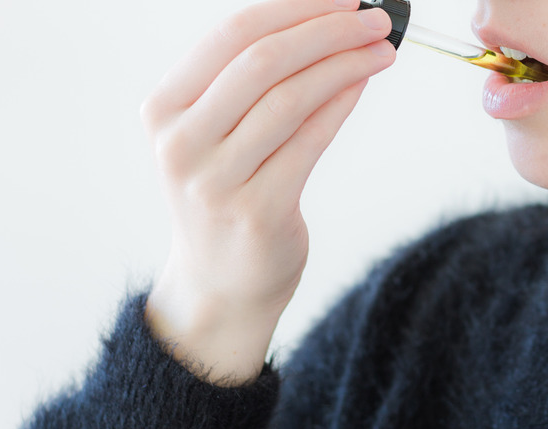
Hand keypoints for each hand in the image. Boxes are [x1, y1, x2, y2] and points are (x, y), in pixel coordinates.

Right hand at [139, 0, 394, 383]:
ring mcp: (215, 181)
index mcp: (164, 110)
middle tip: (375, 20)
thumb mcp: (213, 136)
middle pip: (264, 60)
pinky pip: (310, 142)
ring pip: (292, 98)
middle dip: (329, 30)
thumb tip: (319, 26)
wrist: (220, 283)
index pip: (233, 35)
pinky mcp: (257, 212)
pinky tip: (363, 84)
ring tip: (382, 51)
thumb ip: (249, 85)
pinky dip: (342, 105)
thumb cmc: (225, 196)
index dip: (295, 8)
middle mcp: (181, 143)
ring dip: (345, 65)